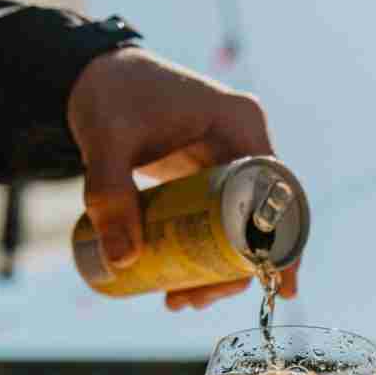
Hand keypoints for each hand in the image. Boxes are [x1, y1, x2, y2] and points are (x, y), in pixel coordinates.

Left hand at [67, 48, 298, 310]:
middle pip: (261, 219)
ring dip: (219, 269)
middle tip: (197, 300)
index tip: (279, 285)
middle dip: (236, 270)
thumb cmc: (106, 95)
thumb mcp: (106, 142)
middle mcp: (244, 142)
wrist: (91, 74)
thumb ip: (109, 195)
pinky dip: (206, 253)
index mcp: (240, 124)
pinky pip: (220, 221)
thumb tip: (123, 261)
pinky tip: (181, 284)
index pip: (279, 192)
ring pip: (241, 226)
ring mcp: (229, 160)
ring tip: (178, 300)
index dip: (284, 243)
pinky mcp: (208, 175)